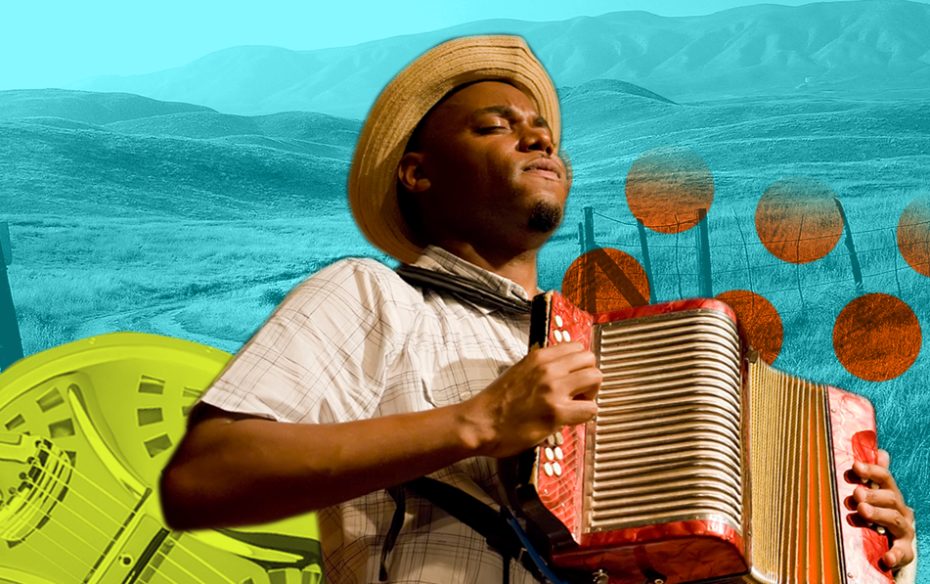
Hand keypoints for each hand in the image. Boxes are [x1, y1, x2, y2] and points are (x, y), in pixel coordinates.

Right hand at [459, 342, 600, 457]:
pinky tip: (570, 420)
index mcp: (538, 357)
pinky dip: (585, 416)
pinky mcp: (556, 412)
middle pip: (590, 360)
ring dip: (590, 394)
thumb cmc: (495, 403)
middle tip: (578, 394)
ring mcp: (553, 389)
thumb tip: (559, 372)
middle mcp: (548, 368)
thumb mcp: (518, 372)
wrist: (479, 423)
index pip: (576, 347)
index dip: (579, 365)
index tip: (572, 379)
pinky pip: (590, 408)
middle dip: (589, 378)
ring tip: (575, 406)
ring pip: (596, 378)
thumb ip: (539, 368)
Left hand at [852, 449, 915, 570]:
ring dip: (878, 514)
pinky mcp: (905, 551)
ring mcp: (904, 531)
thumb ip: (876, 476)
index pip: (885, 479)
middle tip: (856, 493)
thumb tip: (881, 451)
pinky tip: (886, 558)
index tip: (855, 466)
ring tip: (861, 511)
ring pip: (894, 519)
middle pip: (891, 498)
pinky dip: (895, 555)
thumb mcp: (878, 495)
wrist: (895, 547)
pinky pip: (903, 553)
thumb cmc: (881, 516)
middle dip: (873, 494)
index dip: (871, 471)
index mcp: (892, 495)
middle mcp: (901, 511)